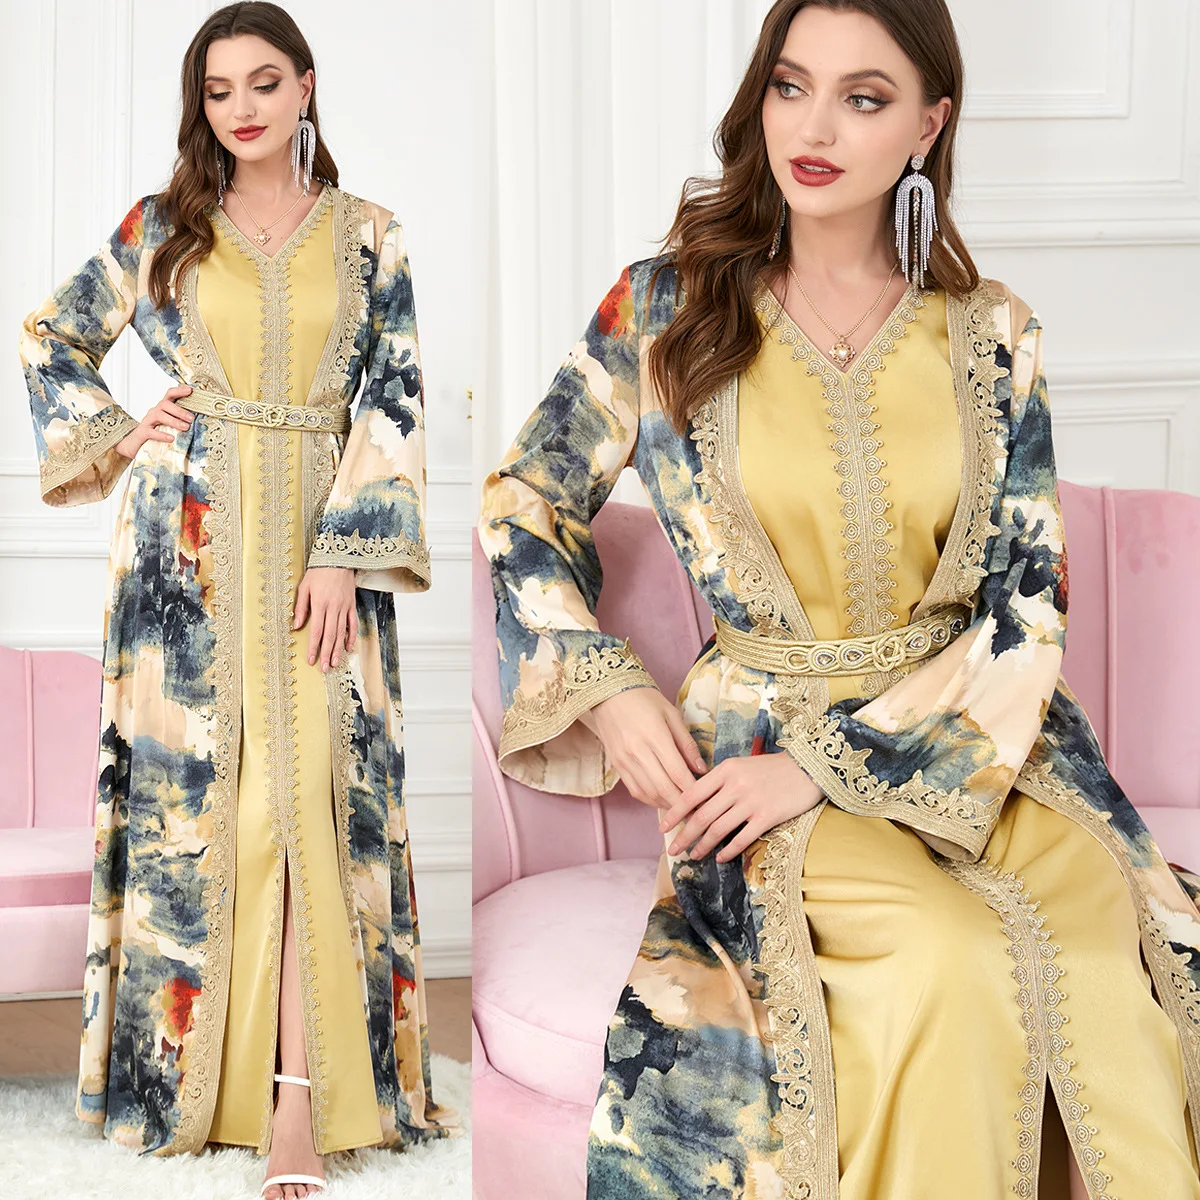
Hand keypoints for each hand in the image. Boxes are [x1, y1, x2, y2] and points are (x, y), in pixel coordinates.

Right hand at [114, 385, 193, 457]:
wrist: (133, 445)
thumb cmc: (156, 434)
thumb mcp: (169, 426)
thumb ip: (180, 422)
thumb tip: (199, 421)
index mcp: (162, 409)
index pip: (169, 395)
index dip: (179, 391)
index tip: (190, 390)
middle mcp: (154, 412)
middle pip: (165, 404)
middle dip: (179, 410)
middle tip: (191, 418)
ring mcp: (147, 422)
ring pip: (159, 415)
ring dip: (174, 421)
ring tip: (185, 428)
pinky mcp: (142, 433)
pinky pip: (151, 432)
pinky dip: (162, 435)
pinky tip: (171, 438)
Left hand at [293, 567, 356, 670]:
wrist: (337, 558)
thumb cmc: (318, 572)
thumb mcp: (304, 587)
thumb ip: (300, 608)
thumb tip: (296, 626)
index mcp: (320, 603)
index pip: (317, 630)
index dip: (314, 647)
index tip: (312, 660)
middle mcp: (333, 607)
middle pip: (330, 635)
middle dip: (327, 654)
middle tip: (326, 668)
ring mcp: (344, 607)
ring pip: (342, 632)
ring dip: (338, 650)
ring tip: (336, 663)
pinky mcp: (352, 605)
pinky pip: (353, 624)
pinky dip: (351, 637)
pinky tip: (348, 647)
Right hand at [578, 686, 707, 808]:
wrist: (608, 694)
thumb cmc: (644, 699)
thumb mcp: (671, 714)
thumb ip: (687, 743)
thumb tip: (702, 769)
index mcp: (655, 736)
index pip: (678, 773)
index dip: (694, 790)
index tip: (706, 798)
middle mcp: (637, 752)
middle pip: (665, 788)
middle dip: (683, 804)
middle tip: (698, 810)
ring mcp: (624, 761)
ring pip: (650, 794)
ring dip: (668, 804)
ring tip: (683, 808)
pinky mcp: (616, 766)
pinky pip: (636, 790)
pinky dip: (651, 800)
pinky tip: (663, 800)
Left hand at [659, 752, 822, 863]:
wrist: (808, 768)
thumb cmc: (772, 768)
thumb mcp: (742, 766)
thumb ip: (720, 782)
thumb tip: (697, 805)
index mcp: (726, 770)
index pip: (692, 794)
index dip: (674, 813)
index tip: (663, 827)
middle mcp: (735, 785)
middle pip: (701, 816)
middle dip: (684, 836)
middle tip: (673, 850)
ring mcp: (751, 801)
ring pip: (718, 829)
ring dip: (703, 846)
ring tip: (694, 856)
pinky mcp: (767, 816)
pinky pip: (741, 838)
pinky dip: (728, 850)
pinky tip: (721, 857)